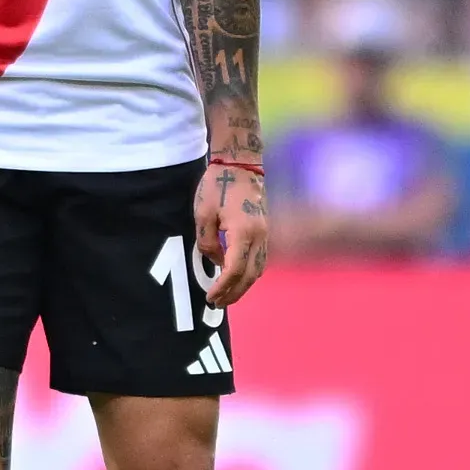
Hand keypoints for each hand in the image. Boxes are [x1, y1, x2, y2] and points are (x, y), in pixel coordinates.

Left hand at [198, 157, 271, 307]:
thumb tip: (214, 261)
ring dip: (244, 285)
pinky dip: (250, 273)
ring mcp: (266, 234)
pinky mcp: (265, 231)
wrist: (241, 165)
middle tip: (217, 304)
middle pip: (250, 274)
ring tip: (227, 296)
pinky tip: (238, 278)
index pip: (234, 269)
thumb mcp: (203, 214)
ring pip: (258, 269)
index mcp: (244, 232)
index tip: (210, 297)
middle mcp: (260, 236)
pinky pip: (260, 259)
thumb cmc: (218, 186)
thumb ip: (207, 241)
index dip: (222, 286)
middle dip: (234, 292)